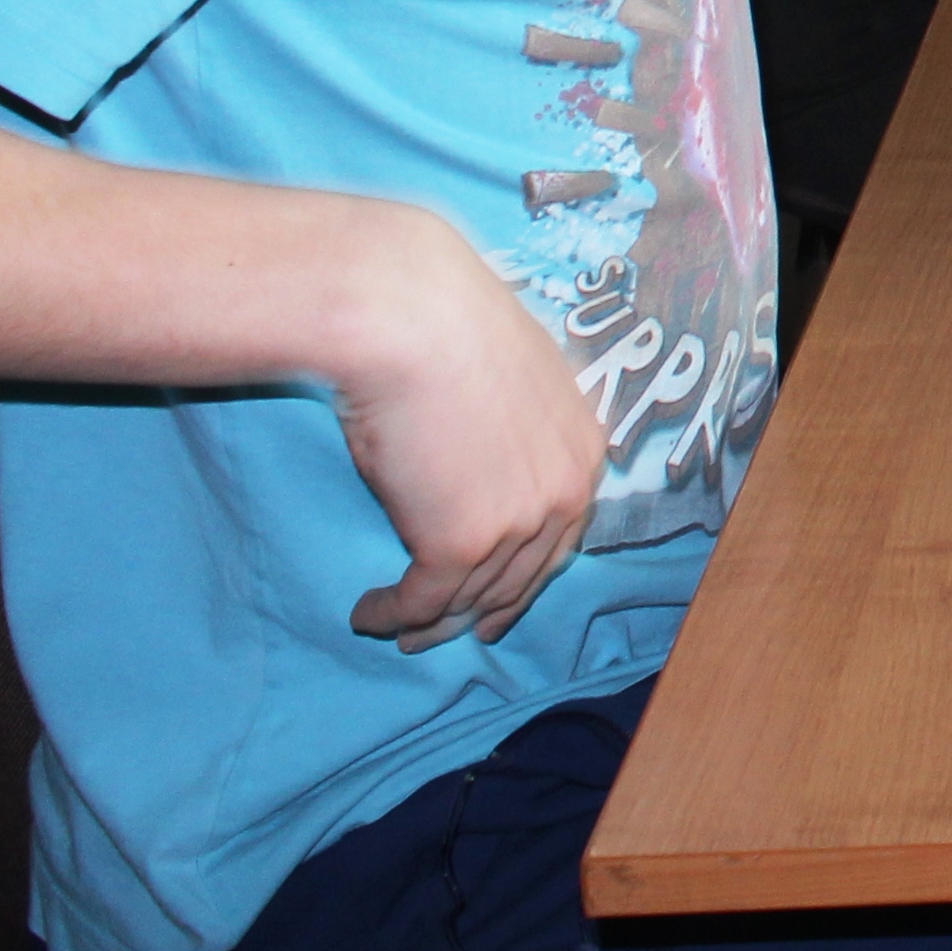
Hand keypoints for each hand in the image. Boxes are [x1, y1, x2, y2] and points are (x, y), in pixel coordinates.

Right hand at [335, 206, 609, 650]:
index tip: (500, 601)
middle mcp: (563, 494)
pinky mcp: (460, 545)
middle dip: (484, 612)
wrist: (411, 319)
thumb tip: (484, 456)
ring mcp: (517, 524)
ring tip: (399, 631)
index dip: (527, 576)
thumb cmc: (445, 328)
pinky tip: (368, 613)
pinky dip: (393, 613)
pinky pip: (423, 599)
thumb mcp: (510, 379)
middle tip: (450, 631)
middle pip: (521, 578)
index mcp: (583, 452)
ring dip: (431, 621)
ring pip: (470, 596)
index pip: (562, 537)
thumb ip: (513, 430)